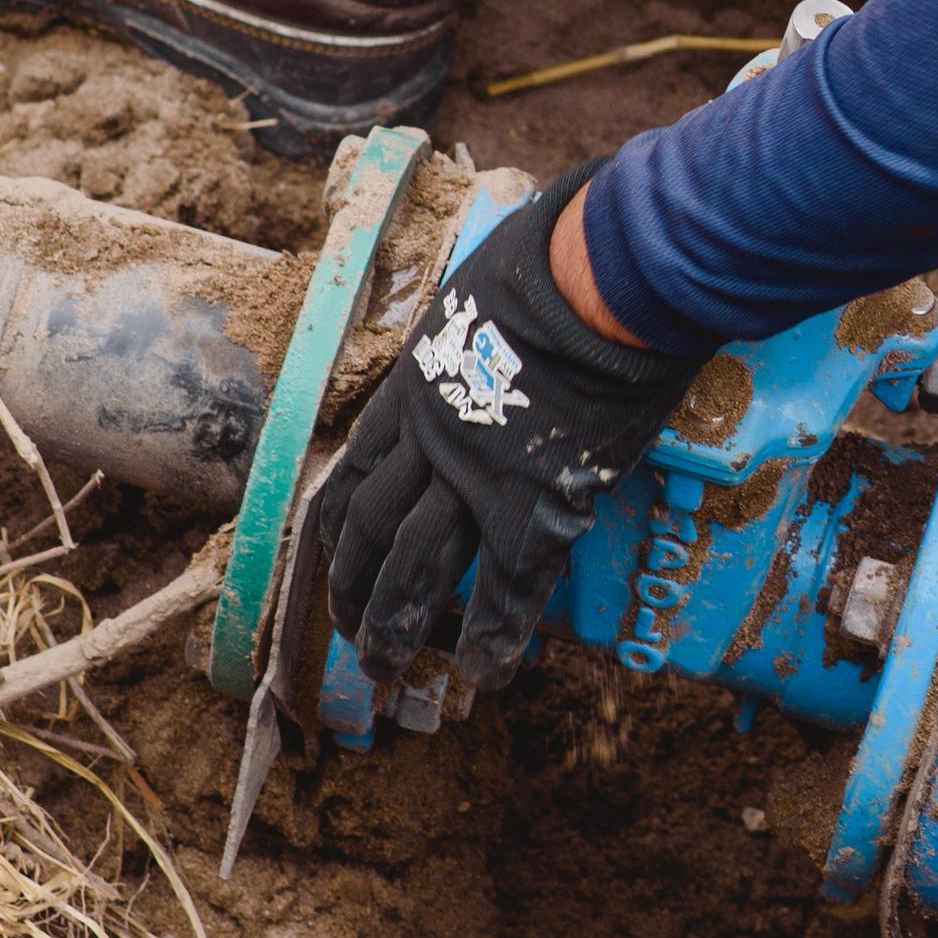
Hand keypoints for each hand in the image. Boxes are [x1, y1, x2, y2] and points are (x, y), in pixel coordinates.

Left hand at [297, 158, 698, 694]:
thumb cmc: (557, 261)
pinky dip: (492, 637)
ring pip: (413, 569)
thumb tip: (506, 321)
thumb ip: (482, 330)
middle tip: (354, 640)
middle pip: (366, 533)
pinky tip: (488, 675)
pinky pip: (504, 589)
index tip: (338, 565)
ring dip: (398, 628)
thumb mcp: (487, 294)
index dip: (339, 533)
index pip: (354, 477)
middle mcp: (425, 441)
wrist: (600, 277)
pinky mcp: (533, 503)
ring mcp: (473, 477)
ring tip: (389, 674)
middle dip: (353, 593)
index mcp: (411, 390)